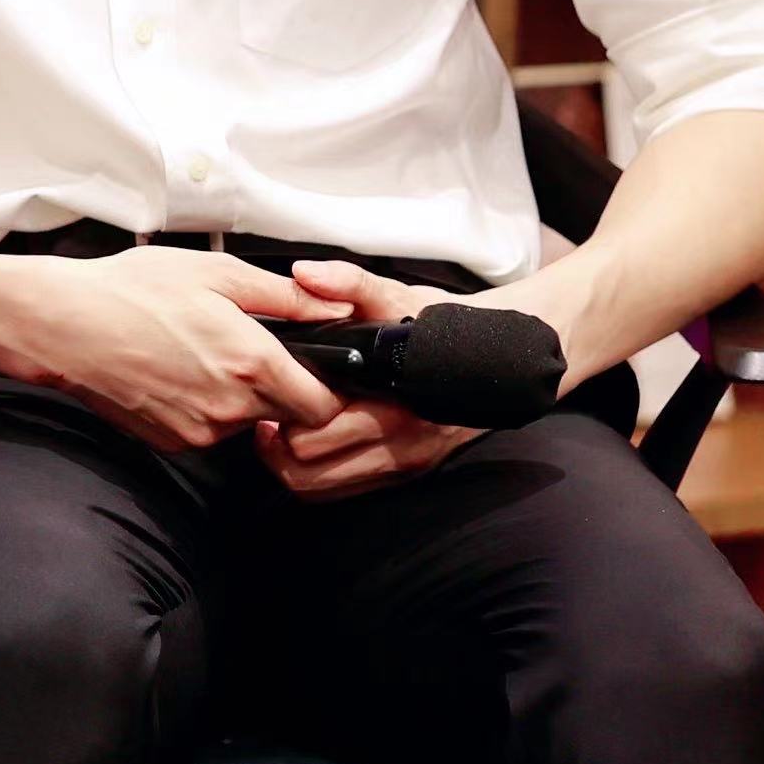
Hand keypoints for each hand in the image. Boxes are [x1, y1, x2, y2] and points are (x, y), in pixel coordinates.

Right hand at [0, 247, 352, 451]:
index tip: (311, 366)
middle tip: (247, 348)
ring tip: (201, 352)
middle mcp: (232, 407)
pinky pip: (210, 429)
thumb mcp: (216, 274)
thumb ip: (287, 295)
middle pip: (287, 415)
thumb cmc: (131, 290)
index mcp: (253, 363)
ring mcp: (201, 430)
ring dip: (240, 395)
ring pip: (246, 421)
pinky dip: (205, 406)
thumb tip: (336, 307)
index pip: (324, 405)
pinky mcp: (173, 442)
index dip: (325, 387)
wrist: (61, 326)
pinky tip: (176, 371)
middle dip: (280, 387)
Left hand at [253, 259, 484, 498]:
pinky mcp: (405, 473)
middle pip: (306, 472)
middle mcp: (398, 446)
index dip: (279, 418)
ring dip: (294, 463)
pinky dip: (320, 472)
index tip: (269, 395)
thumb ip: (349, 284)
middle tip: (269, 413)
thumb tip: (306, 273)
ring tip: (286, 427)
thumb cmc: (438, 326)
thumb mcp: (394, 296)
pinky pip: (344, 490)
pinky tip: (313, 440)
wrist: (494, 357)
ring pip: (320, 488)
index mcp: (391, 406)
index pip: (312, 439)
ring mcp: (402, 465)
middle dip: (277, 444)